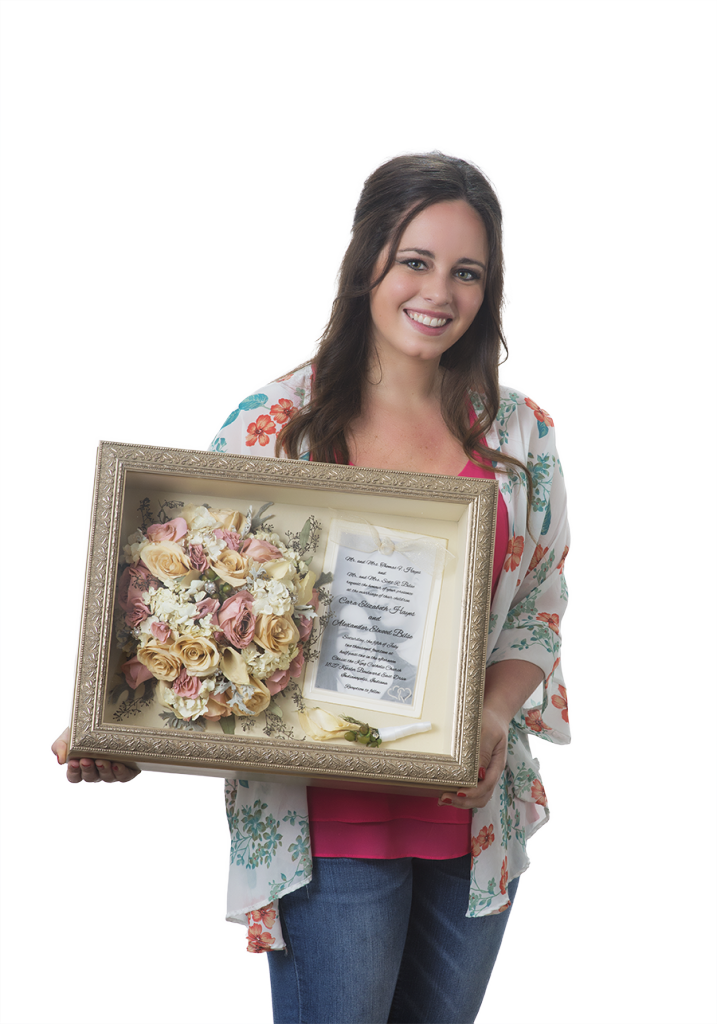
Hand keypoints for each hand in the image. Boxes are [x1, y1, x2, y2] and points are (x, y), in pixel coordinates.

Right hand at [51, 727, 140, 783]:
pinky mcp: (128, 768)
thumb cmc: (86, 729)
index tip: (73, 762)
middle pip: (90, 777)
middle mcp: (97, 770)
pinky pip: (124, 776)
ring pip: (107, 778)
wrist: (109, 715)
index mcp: (81, 766)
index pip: (74, 776)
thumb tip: (61, 759)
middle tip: (87, 760)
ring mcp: (112, 770)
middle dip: (88, 770)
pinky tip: (117, 765)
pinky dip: (120, 773)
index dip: (74, 772)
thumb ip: (59, 746)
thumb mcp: (69, 734)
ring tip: (102, 761)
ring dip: (104, 770)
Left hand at [438, 659, 543, 810]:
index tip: (458, 792)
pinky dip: (459, 795)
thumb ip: (484, 751)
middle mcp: (491, 772)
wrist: (493, 714)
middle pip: (482, 797)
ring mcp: (485, 774)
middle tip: (444, 798)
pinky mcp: (476, 772)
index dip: (473, 793)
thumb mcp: (488, 732)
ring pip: (477, 797)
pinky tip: (445, 793)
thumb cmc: (490, 720)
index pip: (487, 786)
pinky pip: (471, 789)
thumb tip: (478, 774)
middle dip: (464, 802)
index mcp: (497, 764)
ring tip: (442, 799)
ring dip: (461, 802)